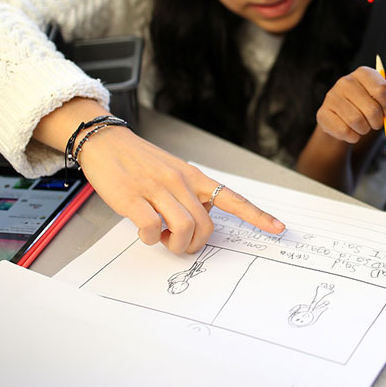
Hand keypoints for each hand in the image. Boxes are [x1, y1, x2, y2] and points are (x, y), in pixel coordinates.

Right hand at [77, 126, 284, 253]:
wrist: (106, 142)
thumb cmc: (140, 161)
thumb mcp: (174, 172)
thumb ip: (191, 194)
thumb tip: (201, 220)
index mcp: (194, 177)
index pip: (233, 198)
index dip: (257, 216)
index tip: (279, 229)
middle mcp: (180, 182)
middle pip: (205, 225)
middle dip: (195, 244)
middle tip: (178, 244)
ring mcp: (157, 189)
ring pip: (184, 228)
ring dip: (175, 244)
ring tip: (162, 238)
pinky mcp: (133, 198)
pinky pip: (152, 228)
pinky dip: (151, 239)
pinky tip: (144, 232)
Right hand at [316, 66, 385, 143]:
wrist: (342, 117)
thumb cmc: (367, 104)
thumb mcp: (383, 98)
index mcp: (363, 73)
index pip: (382, 89)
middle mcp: (345, 81)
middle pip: (371, 108)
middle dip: (378, 122)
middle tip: (377, 124)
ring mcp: (331, 97)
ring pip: (357, 121)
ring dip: (365, 130)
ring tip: (364, 126)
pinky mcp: (323, 113)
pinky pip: (345, 131)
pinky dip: (353, 136)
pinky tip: (352, 131)